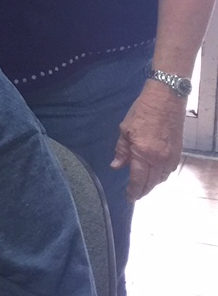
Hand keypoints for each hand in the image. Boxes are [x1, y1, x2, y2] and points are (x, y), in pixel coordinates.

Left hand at [112, 79, 186, 200]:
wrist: (166, 98)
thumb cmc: (142, 111)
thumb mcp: (125, 130)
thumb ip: (121, 151)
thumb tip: (116, 166)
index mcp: (144, 154)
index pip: (138, 180)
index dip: (133, 191)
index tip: (129, 197)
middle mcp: (160, 159)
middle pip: (151, 182)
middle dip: (143, 190)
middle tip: (136, 194)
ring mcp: (171, 156)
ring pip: (162, 178)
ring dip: (153, 183)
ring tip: (144, 185)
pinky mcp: (178, 151)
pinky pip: (170, 169)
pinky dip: (162, 175)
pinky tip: (156, 173)